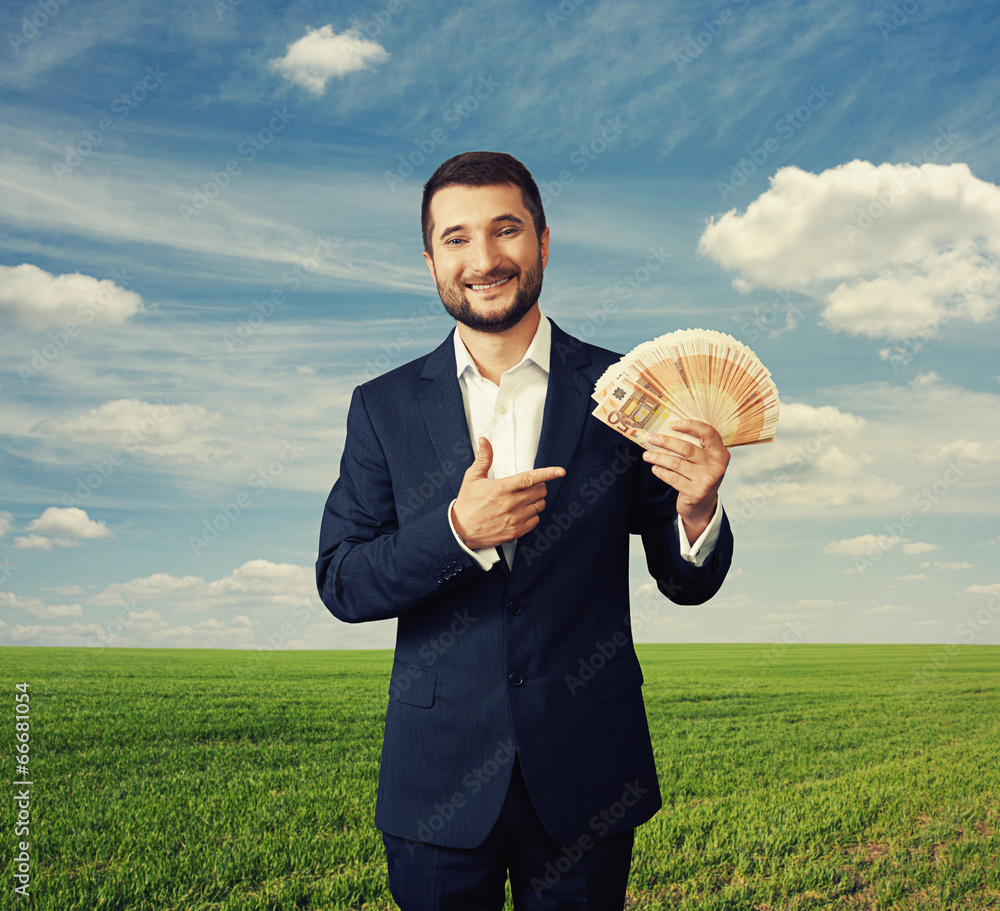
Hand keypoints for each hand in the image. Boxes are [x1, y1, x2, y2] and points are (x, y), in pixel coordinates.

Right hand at [452, 437, 565, 549]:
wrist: (460, 530)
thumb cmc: (467, 504)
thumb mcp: (472, 477)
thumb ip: (483, 458)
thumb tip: (484, 441)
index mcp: (502, 488)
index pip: (530, 478)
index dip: (548, 473)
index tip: (560, 471)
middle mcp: (510, 504)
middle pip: (539, 491)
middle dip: (538, 486)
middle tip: (529, 486)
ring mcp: (514, 519)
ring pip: (539, 505)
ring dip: (535, 500)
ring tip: (523, 499)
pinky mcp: (516, 531)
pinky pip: (535, 520)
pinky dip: (532, 515)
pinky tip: (521, 512)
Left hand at [642, 420, 729, 541]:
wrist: (703, 505)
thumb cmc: (700, 476)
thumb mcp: (705, 461)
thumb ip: (695, 447)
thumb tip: (666, 431)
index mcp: (720, 453)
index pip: (708, 432)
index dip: (690, 425)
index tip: (673, 424)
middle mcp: (716, 465)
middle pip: (687, 448)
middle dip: (665, 441)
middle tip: (651, 439)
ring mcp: (707, 480)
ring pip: (676, 463)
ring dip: (658, 457)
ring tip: (647, 455)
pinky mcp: (696, 493)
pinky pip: (673, 478)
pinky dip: (661, 472)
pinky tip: (655, 468)